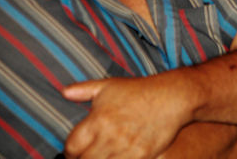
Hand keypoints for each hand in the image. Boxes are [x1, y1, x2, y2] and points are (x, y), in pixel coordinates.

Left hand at [62, 75, 188, 158]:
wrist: (172, 97)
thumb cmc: (139, 90)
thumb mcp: (109, 86)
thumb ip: (84, 90)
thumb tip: (64, 92)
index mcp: (97, 120)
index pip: (72, 147)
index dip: (70, 152)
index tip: (75, 152)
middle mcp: (109, 136)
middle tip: (87, 156)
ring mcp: (125, 148)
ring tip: (103, 156)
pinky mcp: (141, 157)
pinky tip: (117, 157)